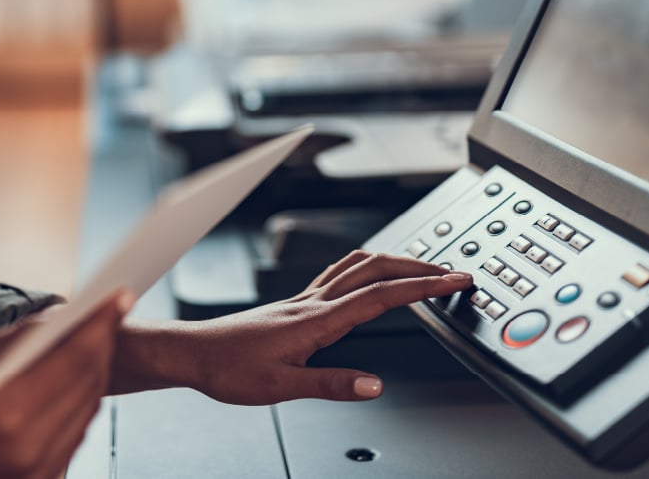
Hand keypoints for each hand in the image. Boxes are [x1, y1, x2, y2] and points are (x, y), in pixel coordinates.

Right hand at [0, 290, 132, 478]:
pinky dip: (77, 409)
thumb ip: (22, 341)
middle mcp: (28, 449)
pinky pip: (74, 439)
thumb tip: (65, 318)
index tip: (120, 296)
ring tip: (93, 344)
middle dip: (102, 346)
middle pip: (91, 385)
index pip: (76, 357)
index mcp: (5, 412)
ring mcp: (37, 474)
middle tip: (108, 315)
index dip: (102, 322)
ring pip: (89, 414)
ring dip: (94, 377)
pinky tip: (71, 385)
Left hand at [115, 252, 471, 404]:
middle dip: (419, 265)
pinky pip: (339, 274)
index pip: (382, 295)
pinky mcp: (295, 305)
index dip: (424, 286)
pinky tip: (369, 277)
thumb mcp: (281, 388)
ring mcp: (303, 300)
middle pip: (376, 269)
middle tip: (452, 271)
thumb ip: (331, 385)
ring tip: (422, 268)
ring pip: (357, 265)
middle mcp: (313, 303)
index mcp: (317, 321)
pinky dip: (367, 268)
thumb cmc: (228, 368)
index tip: (456, 279)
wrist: (193, 353)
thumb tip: (374, 385)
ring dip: (395, 261)